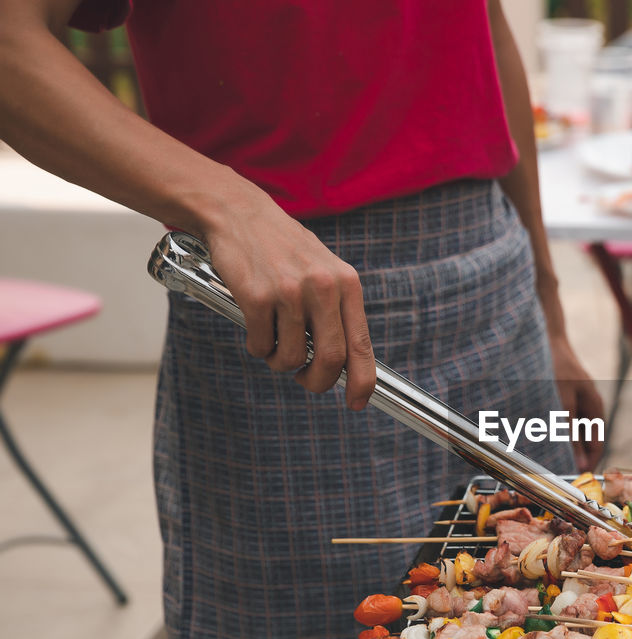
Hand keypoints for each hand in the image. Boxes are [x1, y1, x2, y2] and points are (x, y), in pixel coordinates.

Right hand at [200, 190, 376, 410]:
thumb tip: (344, 364)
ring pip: (292, 357)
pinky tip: (256, 328)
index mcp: (347, 284)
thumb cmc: (284, 248)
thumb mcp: (325, 271)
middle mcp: (324, 288)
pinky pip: (261, 346)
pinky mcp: (257, 296)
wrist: (238, 212)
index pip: (362, 345)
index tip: (357, 402)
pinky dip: (258, 348)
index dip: (362, 381)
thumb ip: (337, 311)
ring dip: (280, 362)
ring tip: (274, 343)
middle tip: (304, 380)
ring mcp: (291, 292)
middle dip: (317, 381)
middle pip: (331, 360)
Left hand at [549, 333, 604, 470]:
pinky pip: (566, 422)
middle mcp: (591, 407)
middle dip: (573, 456)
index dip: (586, 465)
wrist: (547, 340)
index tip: (572, 480)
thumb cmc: (555, 369)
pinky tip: (542, 436)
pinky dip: (557, 431)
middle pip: (586, 441)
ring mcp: (581, 402)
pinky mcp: (568, 398)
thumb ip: (570, 432)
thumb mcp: (562, 403)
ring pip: (575, 432)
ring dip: (564, 444)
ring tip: (546, 456)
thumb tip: (579, 461)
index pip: (597, 447)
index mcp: (596, 409)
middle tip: (555, 472)